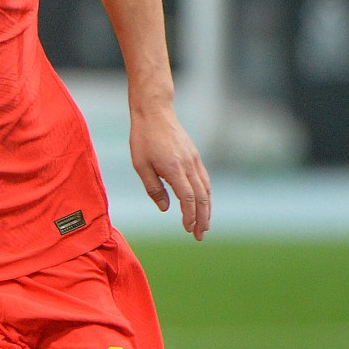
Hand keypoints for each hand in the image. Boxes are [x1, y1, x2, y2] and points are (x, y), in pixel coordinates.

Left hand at [130, 107, 210, 239]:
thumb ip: (154, 188)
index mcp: (174, 168)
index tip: (187, 229)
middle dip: (202, 219)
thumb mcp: (141, 165)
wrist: (155, 112)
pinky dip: (206, 196)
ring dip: (207, 210)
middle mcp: (188, 165)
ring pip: (206, 190)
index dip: (189, 216)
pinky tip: (203, 204)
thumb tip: (166, 208)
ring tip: (204, 225)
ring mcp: (194, 160)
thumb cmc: (143, 138)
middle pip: (202, 198)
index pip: (188, 198)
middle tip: (199, 236)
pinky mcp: (195, 156)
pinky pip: (205, 180)